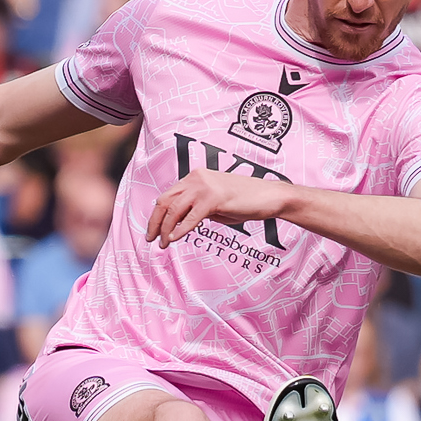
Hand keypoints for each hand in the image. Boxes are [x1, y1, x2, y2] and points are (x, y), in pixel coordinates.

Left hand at [147, 172, 289, 245]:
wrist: (269, 196)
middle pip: (164, 201)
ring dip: (166, 229)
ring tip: (163, 244)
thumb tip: (179, 222)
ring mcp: (204, 187)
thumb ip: (197, 208)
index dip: (158, 214)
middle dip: (155, 222)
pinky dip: (180, 230)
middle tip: (151, 238)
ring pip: (174, 209)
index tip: (154, 229)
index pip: (168, 195)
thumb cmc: (246, 201)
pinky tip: (175, 239)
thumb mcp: (215, 203)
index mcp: (195, 176)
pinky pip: (190, 217)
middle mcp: (196, 178)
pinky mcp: (213, 198)